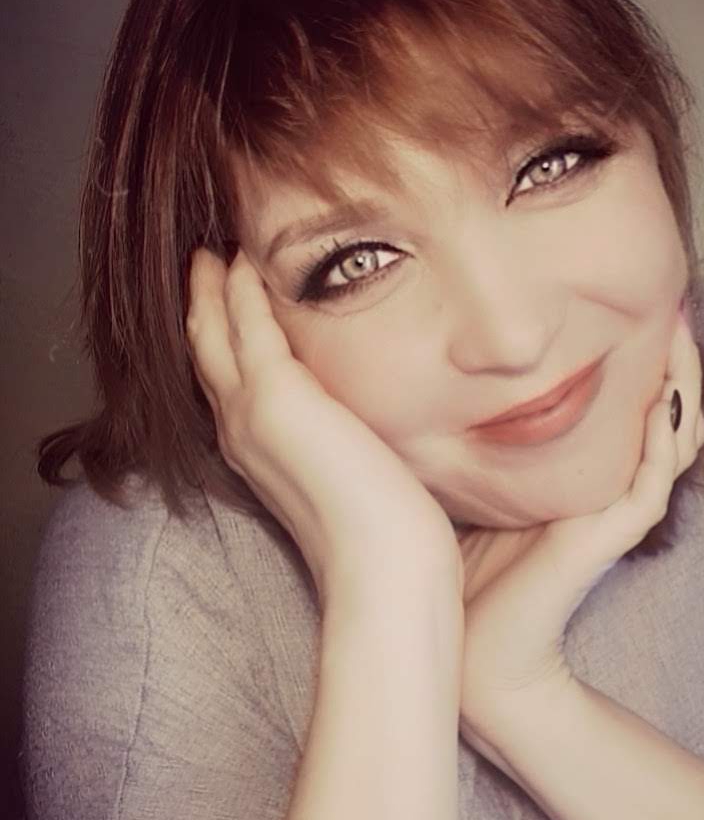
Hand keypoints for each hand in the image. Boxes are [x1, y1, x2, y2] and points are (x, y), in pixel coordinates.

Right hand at [186, 246, 461, 593]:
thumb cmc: (381, 533)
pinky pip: (248, 327)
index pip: (230, 382)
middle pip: (208, 353)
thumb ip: (344, 448)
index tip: (227, 300)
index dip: (223, 340)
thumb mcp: (352, 478)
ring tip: (215, 253)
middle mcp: (243, 433)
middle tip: (203, 261)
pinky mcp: (276, 398)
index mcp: (261, 453)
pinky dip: (242, 290)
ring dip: (214, 289)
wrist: (383, 566)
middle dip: (205, 306)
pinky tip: (245, 259)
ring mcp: (251, 415)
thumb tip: (367, 436)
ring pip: (215, 334)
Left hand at [457, 312, 703, 735]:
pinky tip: (662, 394)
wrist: (475, 647)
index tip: (641, 304)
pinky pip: (654, 479)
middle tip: (676, 299)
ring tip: (680, 326)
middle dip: (677, 358)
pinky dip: (662, 436)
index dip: (650, 360)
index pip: (640, 410)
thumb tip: (473, 388)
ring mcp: (618, 512)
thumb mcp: (488, 486)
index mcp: (593, 477)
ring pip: (675, 437)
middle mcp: (615, 489)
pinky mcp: (612, 535)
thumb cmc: (474, 569)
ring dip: (681, 382)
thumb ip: (500, 445)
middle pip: (670, 414)